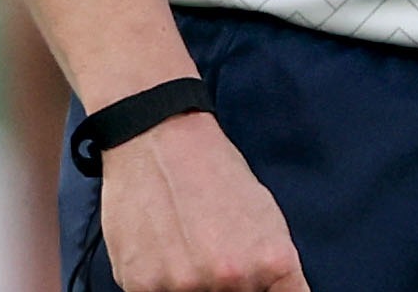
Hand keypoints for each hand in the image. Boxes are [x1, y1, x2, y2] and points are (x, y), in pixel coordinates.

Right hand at [98, 112, 307, 291]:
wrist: (160, 141)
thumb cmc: (215, 174)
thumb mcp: (268, 218)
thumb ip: (275, 270)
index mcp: (271, 261)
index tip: (256, 284)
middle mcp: (230, 278)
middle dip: (229, 286)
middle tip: (214, 253)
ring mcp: (184, 286)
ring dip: (192, 285)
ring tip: (186, 248)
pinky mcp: (142, 287)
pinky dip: (161, 282)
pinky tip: (162, 250)